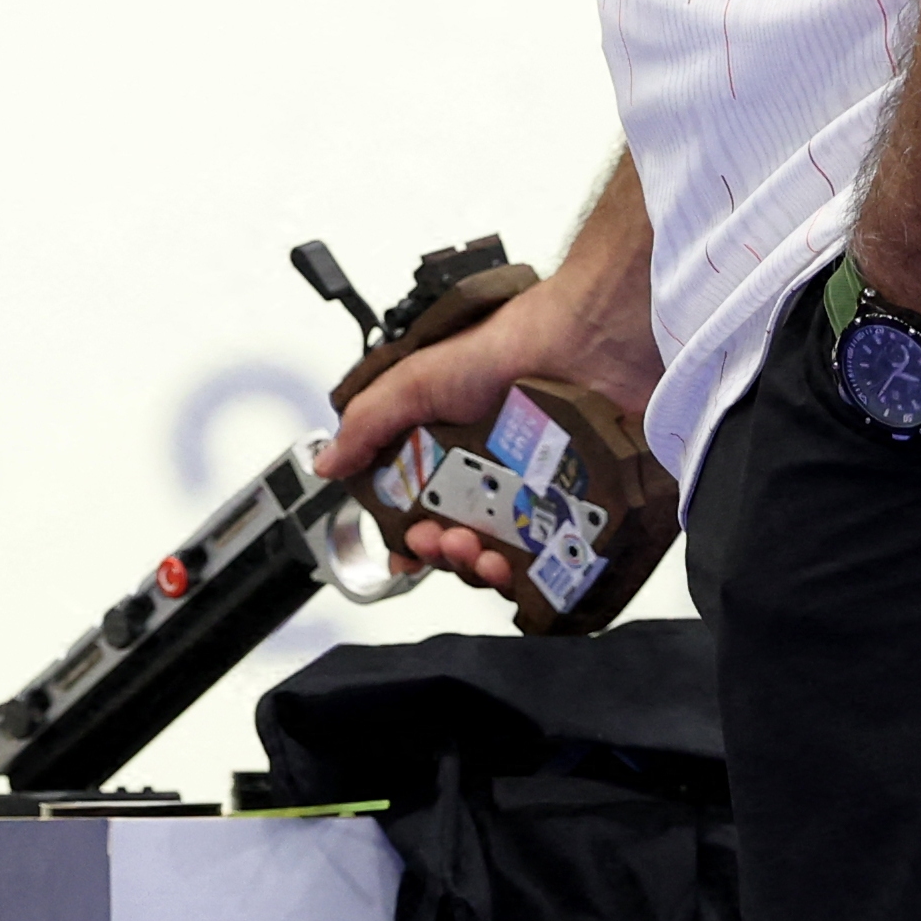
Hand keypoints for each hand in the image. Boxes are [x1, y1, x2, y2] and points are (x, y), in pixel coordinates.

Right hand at [313, 269, 655, 600]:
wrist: (593, 340)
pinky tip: (524, 566)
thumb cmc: (514, 346)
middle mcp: (497, 476)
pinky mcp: (582, 514)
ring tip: (481, 553)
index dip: (411, 536)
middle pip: (461, 543)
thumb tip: (327, 461)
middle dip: (441, 552)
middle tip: (441, 539)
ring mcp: (541, 498)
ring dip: (482, 570)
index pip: (424, 509)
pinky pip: (559, 566)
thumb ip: (370, 421)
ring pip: (506, 562)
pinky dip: (538, 579)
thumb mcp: (422, 381)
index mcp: (456, 449)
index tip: (404, 547)